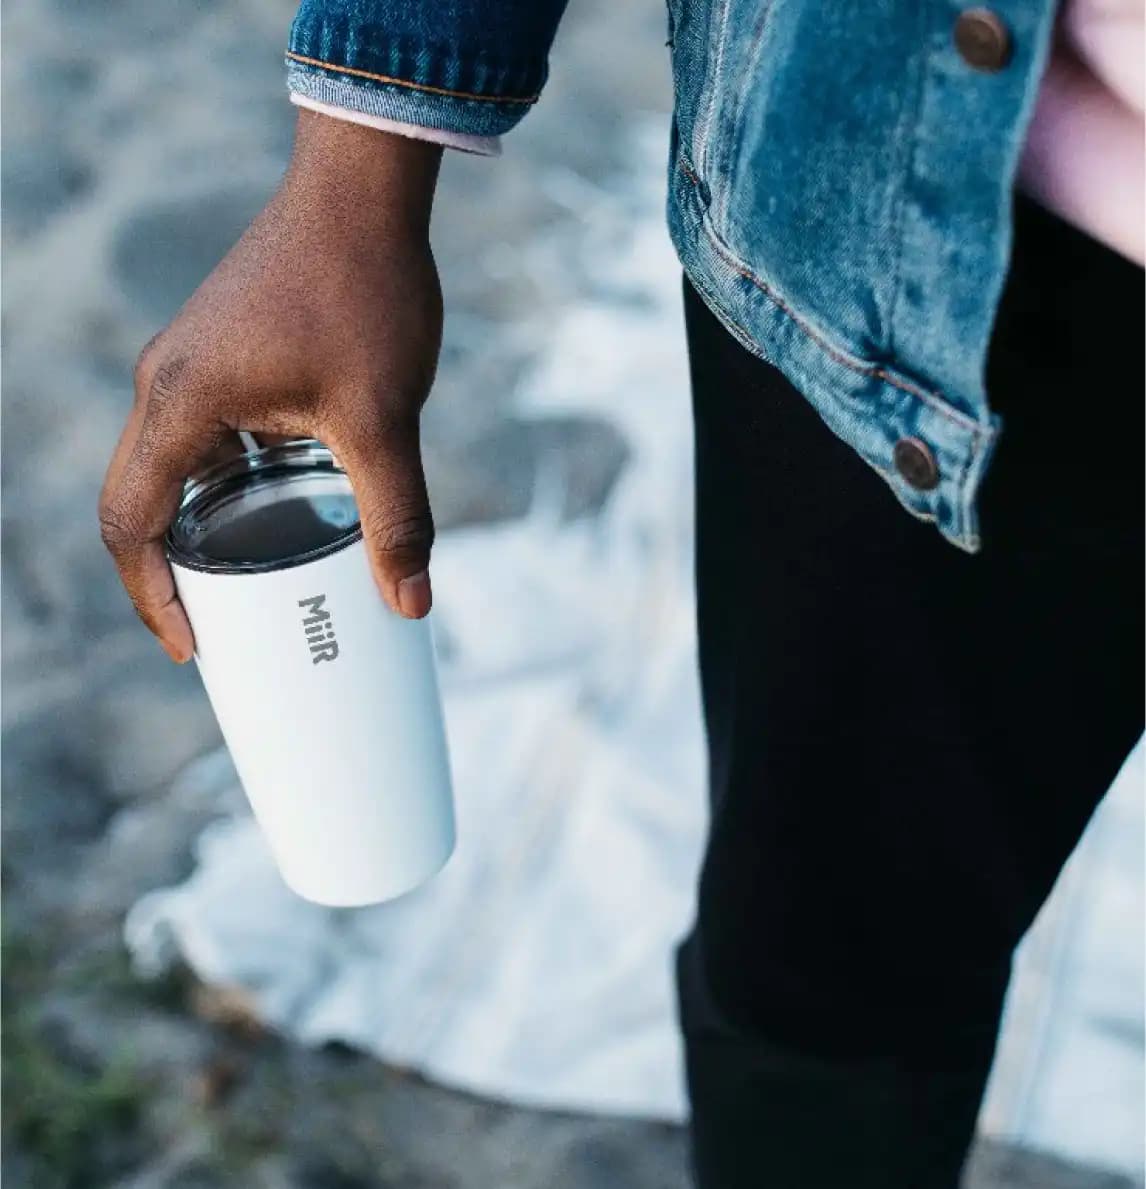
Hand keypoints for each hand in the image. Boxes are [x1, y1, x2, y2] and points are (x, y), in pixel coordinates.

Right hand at [99, 111, 444, 661]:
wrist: (363, 192)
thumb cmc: (364, 291)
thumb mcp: (382, 419)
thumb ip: (396, 515)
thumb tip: (412, 603)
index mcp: (180, 403)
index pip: (131, 523)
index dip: (152, 598)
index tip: (192, 647)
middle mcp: (166, 384)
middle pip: (140, 502)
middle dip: (173, 575)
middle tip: (222, 630)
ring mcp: (191, 365)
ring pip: (174, 471)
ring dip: (202, 529)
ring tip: (250, 583)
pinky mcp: (223, 354)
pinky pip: (206, 438)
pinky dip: (229, 487)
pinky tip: (279, 511)